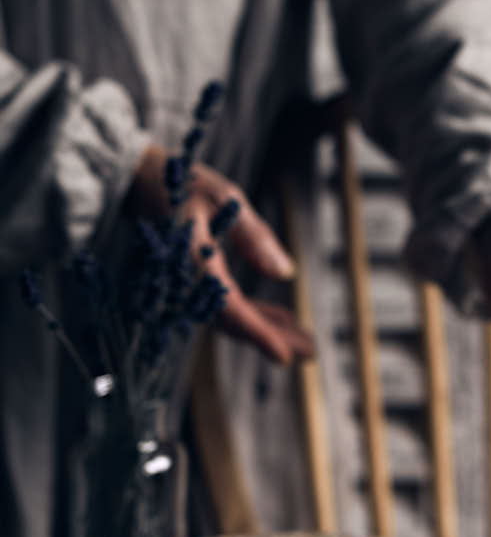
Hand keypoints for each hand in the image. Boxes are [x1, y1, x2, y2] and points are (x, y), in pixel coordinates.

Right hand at [125, 144, 313, 364]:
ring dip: (267, 327)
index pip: (229, 308)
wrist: (134, 180)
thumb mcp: (224, 199)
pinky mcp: (192, 282)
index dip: (258, 333)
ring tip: (303, 340)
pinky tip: (280, 317)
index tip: (284, 356)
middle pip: (234, 321)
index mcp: (193, 262)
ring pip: (232, 317)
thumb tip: (286, 272)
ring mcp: (188, 285)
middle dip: (273, 337)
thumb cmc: (180, 184)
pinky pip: (224, 305)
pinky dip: (253, 313)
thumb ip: (254, 236)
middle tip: (310, 352)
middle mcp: (187, 282)